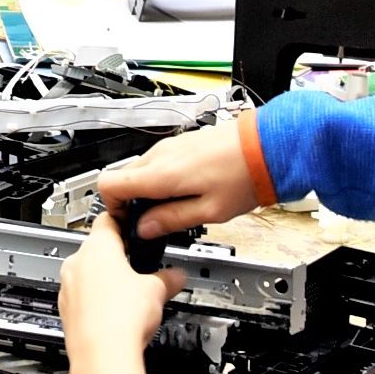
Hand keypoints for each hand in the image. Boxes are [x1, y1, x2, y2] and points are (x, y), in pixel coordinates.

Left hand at [58, 217, 185, 373]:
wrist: (101, 357)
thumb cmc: (122, 318)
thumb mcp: (157, 290)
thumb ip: (168, 277)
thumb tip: (177, 276)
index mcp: (97, 247)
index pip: (109, 219)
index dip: (126, 222)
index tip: (136, 228)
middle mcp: (76, 263)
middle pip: (98, 248)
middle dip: (119, 256)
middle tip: (141, 267)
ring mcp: (68, 288)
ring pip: (88, 274)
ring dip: (107, 280)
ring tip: (131, 295)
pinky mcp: (66, 311)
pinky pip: (83, 297)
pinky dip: (98, 301)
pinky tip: (117, 314)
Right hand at [95, 125, 262, 241]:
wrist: (266, 147)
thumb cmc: (243, 177)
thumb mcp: (208, 212)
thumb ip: (171, 220)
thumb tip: (145, 229)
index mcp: (160, 174)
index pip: (108, 184)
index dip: (112, 208)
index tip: (128, 222)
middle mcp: (159, 156)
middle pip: (123, 179)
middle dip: (133, 203)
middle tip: (155, 222)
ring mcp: (170, 147)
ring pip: (141, 171)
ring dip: (149, 192)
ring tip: (177, 208)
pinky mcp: (182, 144)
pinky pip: (159, 163)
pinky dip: (163, 180)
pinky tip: (188, 192)